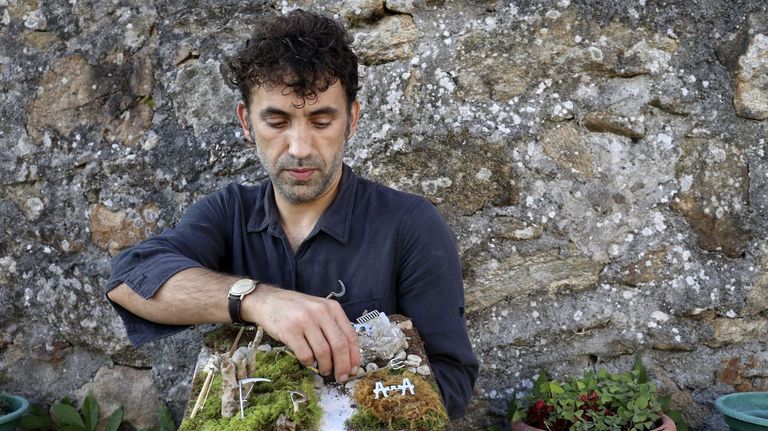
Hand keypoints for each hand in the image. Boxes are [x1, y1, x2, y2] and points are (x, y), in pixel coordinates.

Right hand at [242, 284, 359, 382]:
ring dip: (326, 367)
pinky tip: (308, 362)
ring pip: (323, 352)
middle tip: (341, 377)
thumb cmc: (296, 309)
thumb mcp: (319, 310)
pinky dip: (309, 363)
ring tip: (324, 371)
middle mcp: (320, 312)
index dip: (354, 356)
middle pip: (339, 345)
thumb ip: (332, 327)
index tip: (353, 369)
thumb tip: (346, 356)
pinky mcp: (289, 330)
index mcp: (332, 308)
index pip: (350, 335)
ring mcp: (305, 320)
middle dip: (342, 366)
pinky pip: (305, 354)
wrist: (267, 300)